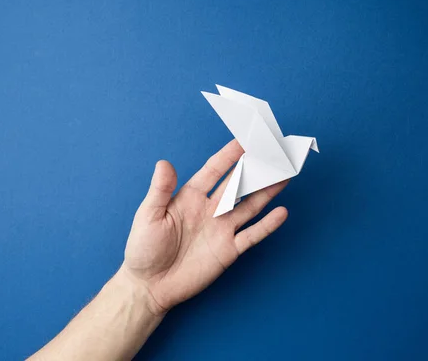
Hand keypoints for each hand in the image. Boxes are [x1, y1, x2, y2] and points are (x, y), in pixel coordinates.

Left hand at [121, 140, 288, 315]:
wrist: (150, 286)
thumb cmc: (143, 249)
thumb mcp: (149, 216)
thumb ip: (160, 190)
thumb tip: (164, 162)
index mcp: (190, 197)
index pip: (214, 171)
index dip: (229, 156)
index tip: (244, 140)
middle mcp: (210, 209)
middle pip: (238, 185)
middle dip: (255, 169)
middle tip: (272, 153)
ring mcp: (222, 229)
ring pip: (250, 206)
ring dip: (266, 192)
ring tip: (284, 176)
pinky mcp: (229, 250)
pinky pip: (252, 235)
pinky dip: (267, 225)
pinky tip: (281, 212)